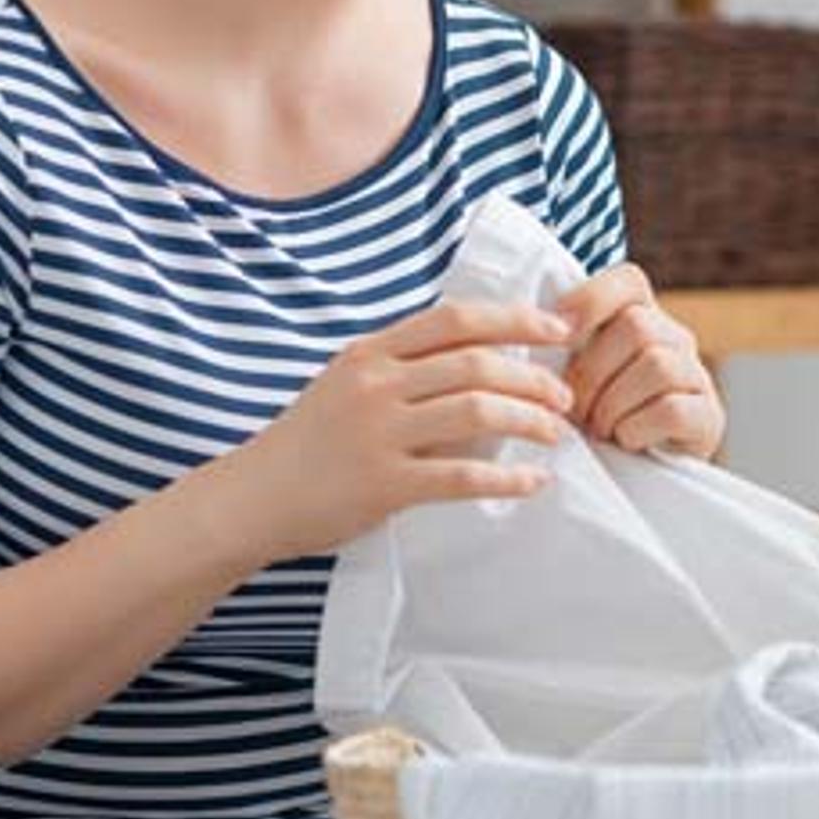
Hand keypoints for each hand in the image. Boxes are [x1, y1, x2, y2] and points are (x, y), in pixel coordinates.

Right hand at [207, 298, 576, 563]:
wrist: (253, 497)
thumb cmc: (309, 443)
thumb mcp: (347, 384)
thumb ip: (402, 369)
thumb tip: (479, 359)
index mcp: (371, 355)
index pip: (456, 320)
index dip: (515, 320)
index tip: (557, 330)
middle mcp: (376, 386)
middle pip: (477, 364)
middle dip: (535, 380)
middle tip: (565, 398)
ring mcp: (379, 434)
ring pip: (478, 412)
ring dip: (530, 422)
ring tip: (556, 435)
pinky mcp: (384, 485)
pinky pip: (463, 477)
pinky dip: (508, 479)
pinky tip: (533, 482)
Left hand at [557, 262, 724, 458]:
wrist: (634, 475)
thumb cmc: (595, 418)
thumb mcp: (575, 376)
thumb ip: (560, 347)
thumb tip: (528, 332)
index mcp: (640, 317)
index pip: (628, 281)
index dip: (591, 301)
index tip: (561, 339)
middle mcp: (675, 338)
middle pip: (637, 326)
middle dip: (592, 373)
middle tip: (574, 409)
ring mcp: (696, 375)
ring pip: (657, 365)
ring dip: (613, 405)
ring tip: (599, 429)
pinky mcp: (708, 416)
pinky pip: (671, 408)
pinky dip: (636, 429)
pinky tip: (625, 441)